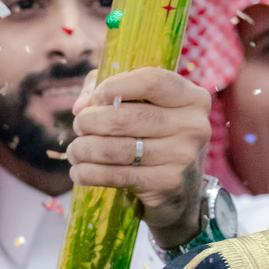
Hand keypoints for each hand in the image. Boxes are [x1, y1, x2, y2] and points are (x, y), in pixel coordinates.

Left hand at [67, 67, 209, 250]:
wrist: (180, 187)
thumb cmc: (154, 134)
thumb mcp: (140, 103)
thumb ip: (107, 91)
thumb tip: (81, 106)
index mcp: (191, 97)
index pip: (152, 81)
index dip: (116, 86)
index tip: (96, 97)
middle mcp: (193, 125)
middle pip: (127, 117)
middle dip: (91, 121)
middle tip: (78, 126)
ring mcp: (182, 156)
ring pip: (118, 149)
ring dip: (85, 149)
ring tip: (75, 150)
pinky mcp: (168, 183)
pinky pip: (118, 175)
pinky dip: (90, 173)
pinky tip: (78, 172)